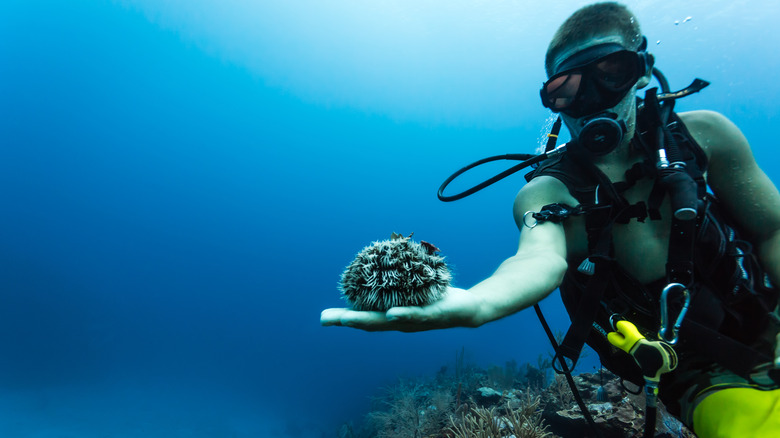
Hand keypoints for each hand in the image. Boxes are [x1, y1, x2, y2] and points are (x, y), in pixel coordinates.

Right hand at [320, 287, 480, 331]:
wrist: (470, 310)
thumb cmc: (438, 299)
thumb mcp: (415, 291)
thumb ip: (398, 285)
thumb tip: (381, 268)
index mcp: (395, 317)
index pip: (366, 318)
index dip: (345, 318)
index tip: (324, 317)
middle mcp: (401, 323)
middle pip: (371, 322)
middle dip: (348, 321)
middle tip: (326, 318)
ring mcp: (416, 322)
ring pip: (387, 322)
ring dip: (366, 321)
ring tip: (346, 318)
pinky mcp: (432, 315)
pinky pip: (415, 314)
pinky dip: (402, 314)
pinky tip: (390, 313)